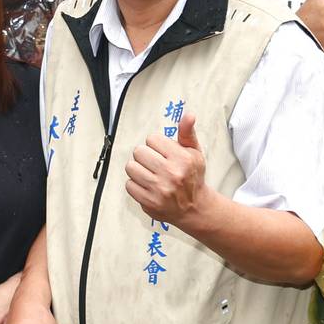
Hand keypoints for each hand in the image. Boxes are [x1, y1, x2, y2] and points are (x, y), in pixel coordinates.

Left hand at [126, 111, 209, 228]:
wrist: (195, 208)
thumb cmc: (192, 177)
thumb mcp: (194, 153)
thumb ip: (187, 133)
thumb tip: (189, 115)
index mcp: (182, 158)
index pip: (152, 139)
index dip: (156, 145)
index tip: (162, 152)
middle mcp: (171, 174)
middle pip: (139, 152)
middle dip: (145, 156)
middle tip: (155, 163)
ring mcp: (159, 189)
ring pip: (130, 167)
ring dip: (138, 169)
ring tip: (150, 173)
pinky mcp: (149, 202)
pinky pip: (129, 185)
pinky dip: (135, 184)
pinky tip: (147, 185)